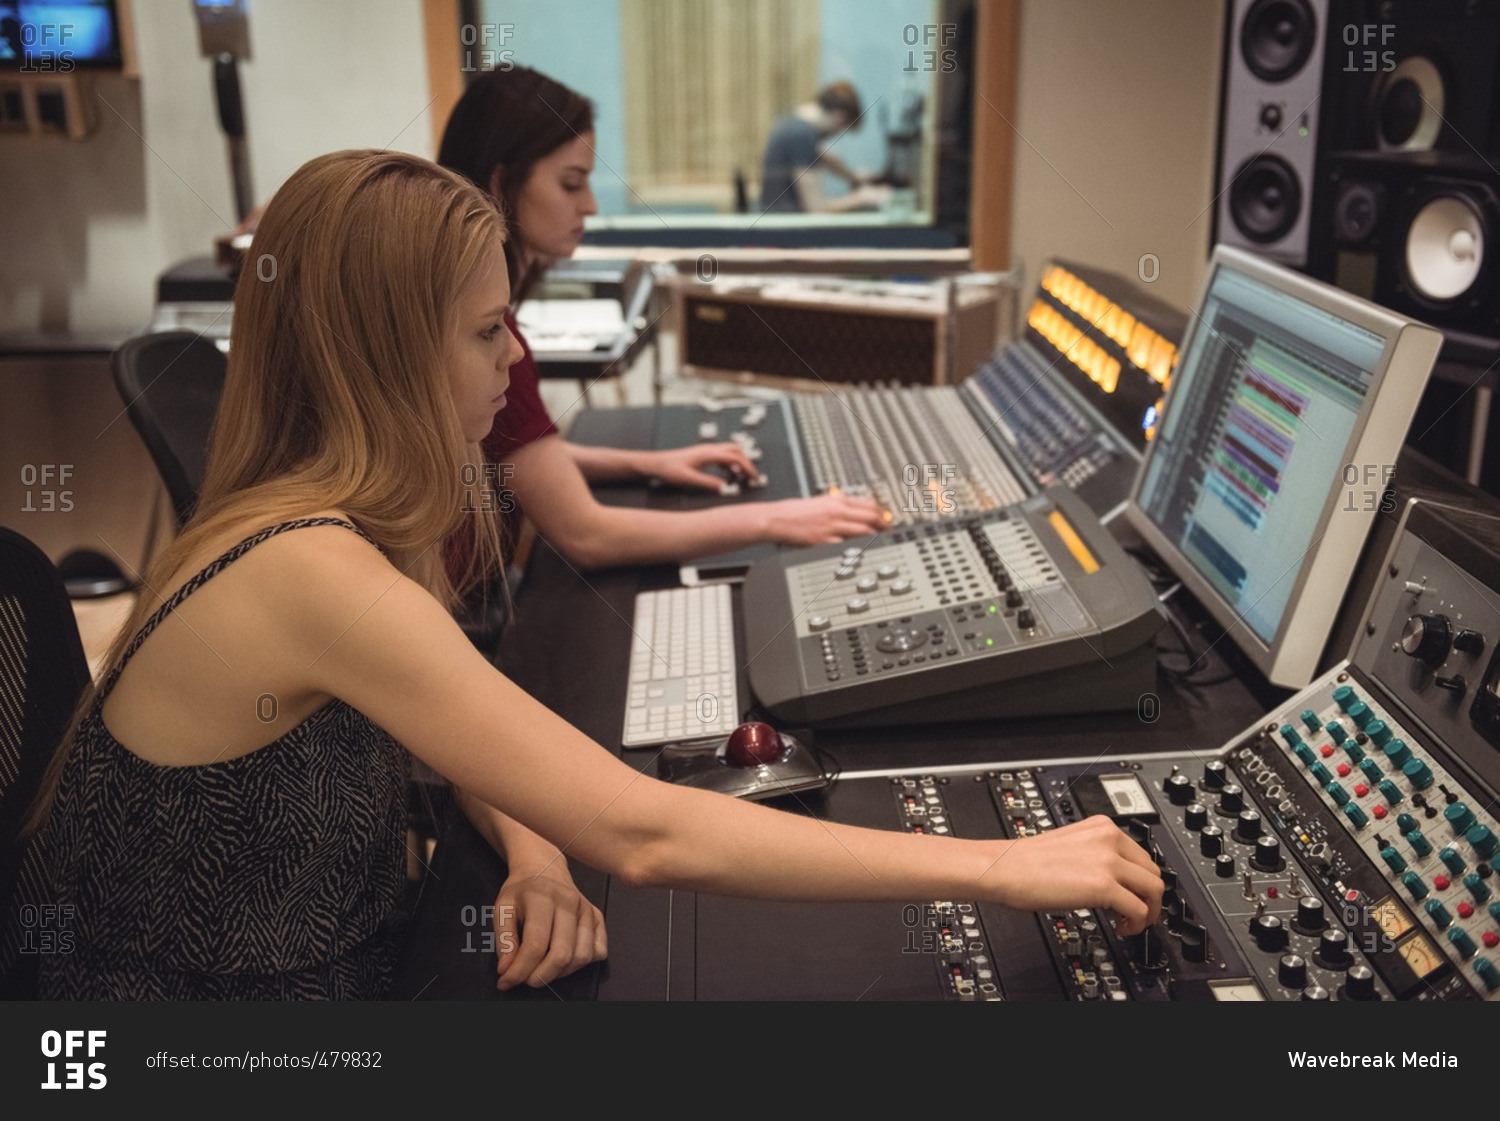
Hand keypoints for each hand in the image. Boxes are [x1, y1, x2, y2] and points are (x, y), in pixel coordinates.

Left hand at [492, 864, 607, 990]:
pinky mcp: (598, 917)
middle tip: (524, 979)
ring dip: (560, 973)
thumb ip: (503, 940)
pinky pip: (598, 951)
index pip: (536, 945)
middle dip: (540, 977)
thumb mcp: (502, 909)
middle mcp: (569, 903)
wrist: (544, 867)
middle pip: (561, 955)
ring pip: (581, 957)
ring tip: (542, 969)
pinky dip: (581, 964)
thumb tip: (507, 970)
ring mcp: (587, 910)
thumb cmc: (522, 890)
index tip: (506, 981)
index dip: (519, 970)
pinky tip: (564, 959)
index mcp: (543, 897)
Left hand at [645, 443, 759, 490]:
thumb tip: (725, 488)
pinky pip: (723, 459)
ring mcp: (707, 451)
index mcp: (709, 453)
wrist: (656, 463)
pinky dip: (730, 467)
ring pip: (730, 454)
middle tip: (753, 479)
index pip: (736, 457)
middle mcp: (710, 449)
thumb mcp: (688, 479)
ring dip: (739, 465)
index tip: (755, 478)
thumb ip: (707, 483)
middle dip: (747, 464)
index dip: (748, 467)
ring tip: (742, 480)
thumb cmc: (669, 469)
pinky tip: (729, 477)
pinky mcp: (704, 456)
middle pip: (737, 451)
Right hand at [763, 493, 886, 545]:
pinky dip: (857, 548)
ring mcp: (832, 527)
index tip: (887, 518)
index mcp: (836, 500)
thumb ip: (837, 503)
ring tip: (881, 541)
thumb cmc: (794, 512)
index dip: (882, 512)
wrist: (777, 519)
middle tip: (890, 531)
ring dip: (875, 536)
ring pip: (863, 531)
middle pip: (870, 517)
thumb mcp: (819, 501)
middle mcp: (837, 512)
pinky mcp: (825, 541)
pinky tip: (863, 552)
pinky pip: (847, 545)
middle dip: (884, 524)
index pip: (868, 504)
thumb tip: (854, 507)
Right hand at [984, 815, 1163, 934]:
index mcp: (1102, 827)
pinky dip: (1136, 924)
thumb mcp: (1070, 845)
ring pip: (1154, 890)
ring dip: (1148, 912)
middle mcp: (1109, 839)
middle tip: (1136, 912)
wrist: (1005, 869)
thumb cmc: (1025, 861)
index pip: (1142, 855)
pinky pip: (1139, 909)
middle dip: (1149, 897)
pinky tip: (1120, 928)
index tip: (1136, 894)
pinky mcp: (1104, 886)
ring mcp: (1108, 861)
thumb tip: (1111, 879)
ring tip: (1130, 923)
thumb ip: (1095, 854)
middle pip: (1154, 872)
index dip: (1142, 880)